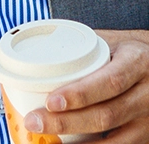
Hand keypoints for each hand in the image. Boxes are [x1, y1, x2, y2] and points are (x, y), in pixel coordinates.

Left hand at [23, 30, 148, 141]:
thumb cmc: (127, 52)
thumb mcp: (112, 41)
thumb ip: (84, 49)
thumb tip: (37, 51)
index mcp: (136, 62)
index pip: (109, 81)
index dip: (80, 94)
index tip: (52, 101)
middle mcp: (146, 93)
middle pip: (107, 114)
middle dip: (68, 122)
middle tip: (35, 121)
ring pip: (116, 138)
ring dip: (80, 143)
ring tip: (48, 141)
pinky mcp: (148, 135)